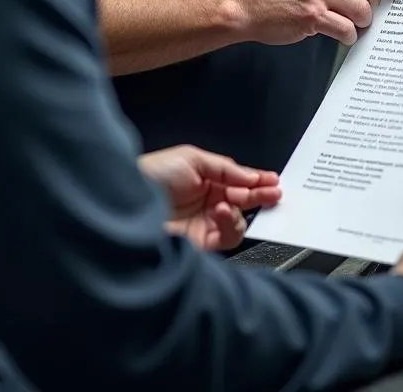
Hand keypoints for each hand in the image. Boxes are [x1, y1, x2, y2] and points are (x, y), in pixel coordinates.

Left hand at [139, 145, 280, 251]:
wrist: (127, 203)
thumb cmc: (152, 175)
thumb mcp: (191, 158)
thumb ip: (225, 168)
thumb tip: (250, 176)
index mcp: (204, 179)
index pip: (237, 181)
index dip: (257, 180)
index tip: (273, 180)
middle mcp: (206, 202)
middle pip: (242, 201)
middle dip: (260, 195)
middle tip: (275, 193)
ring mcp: (204, 224)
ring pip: (238, 221)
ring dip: (240, 209)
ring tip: (229, 201)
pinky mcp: (200, 244)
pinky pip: (227, 237)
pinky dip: (229, 224)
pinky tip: (220, 211)